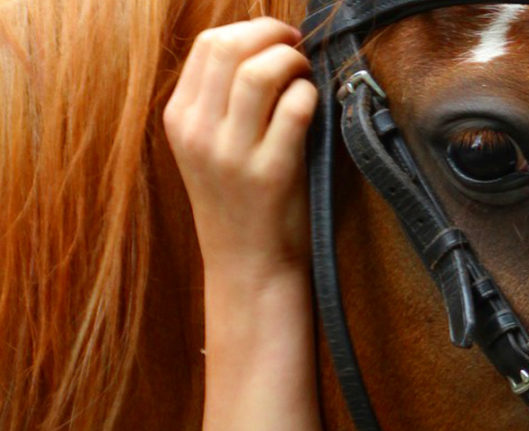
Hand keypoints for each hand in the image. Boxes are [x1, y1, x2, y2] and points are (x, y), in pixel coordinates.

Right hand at [164, 17, 316, 285]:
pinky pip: (294, 109)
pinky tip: (313, 105)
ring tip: (305, 75)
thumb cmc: (239, 202)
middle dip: (272, 35)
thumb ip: (222, 101)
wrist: (247, 266)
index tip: (277, 38)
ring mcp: (231, 154)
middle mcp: (198, 132)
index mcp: (179, 118)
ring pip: (260, 72)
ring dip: (293, 61)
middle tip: (297, 46)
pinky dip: (309, 95)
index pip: (208, 45)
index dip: (250, 30)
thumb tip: (261, 46)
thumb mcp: (209, 148)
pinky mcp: (270, 173)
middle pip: (229, 48)